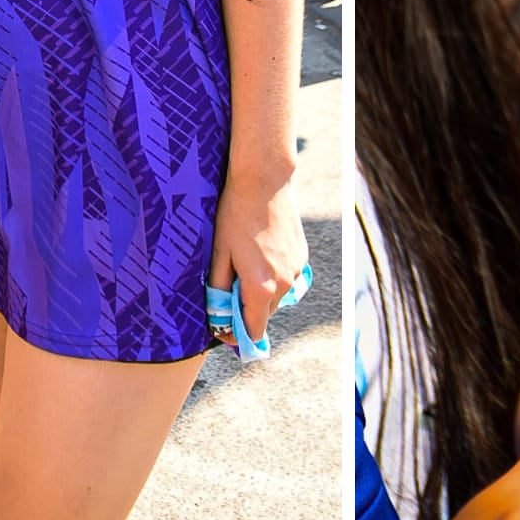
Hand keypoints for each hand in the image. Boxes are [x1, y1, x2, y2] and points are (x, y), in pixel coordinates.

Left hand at [209, 161, 303, 346]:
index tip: (222, 331)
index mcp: (261, 287)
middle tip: (226, 294)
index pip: (253, 330)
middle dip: (246, 312)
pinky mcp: (302, 256)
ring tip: (242, 268)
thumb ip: (218, 291)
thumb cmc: (235, 217)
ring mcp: (296, 269)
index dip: (236, 336)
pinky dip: (272, 277)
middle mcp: (284, 283)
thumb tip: (218, 316)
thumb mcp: (219, 255)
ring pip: (277, 296)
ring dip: (260, 293)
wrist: (264, 183)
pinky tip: (258, 254)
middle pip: (265, 314)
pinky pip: (287, 278)